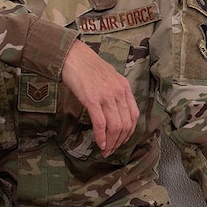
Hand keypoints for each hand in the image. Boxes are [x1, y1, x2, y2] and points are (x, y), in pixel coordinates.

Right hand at [61, 40, 138, 154]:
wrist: (73, 56)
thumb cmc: (89, 67)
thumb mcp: (110, 78)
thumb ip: (116, 93)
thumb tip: (116, 112)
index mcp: (125, 87)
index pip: (134, 116)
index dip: (129, 133)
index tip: (122, 141)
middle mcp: (119, 92)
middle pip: (125, 124)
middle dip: (120, 142)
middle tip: (112, 151)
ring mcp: (106, 96)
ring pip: (115, 126)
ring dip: (111, 142)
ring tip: (105, 151)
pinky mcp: (92, 99)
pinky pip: (101, 123)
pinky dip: (101, 137)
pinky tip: (100, 144)